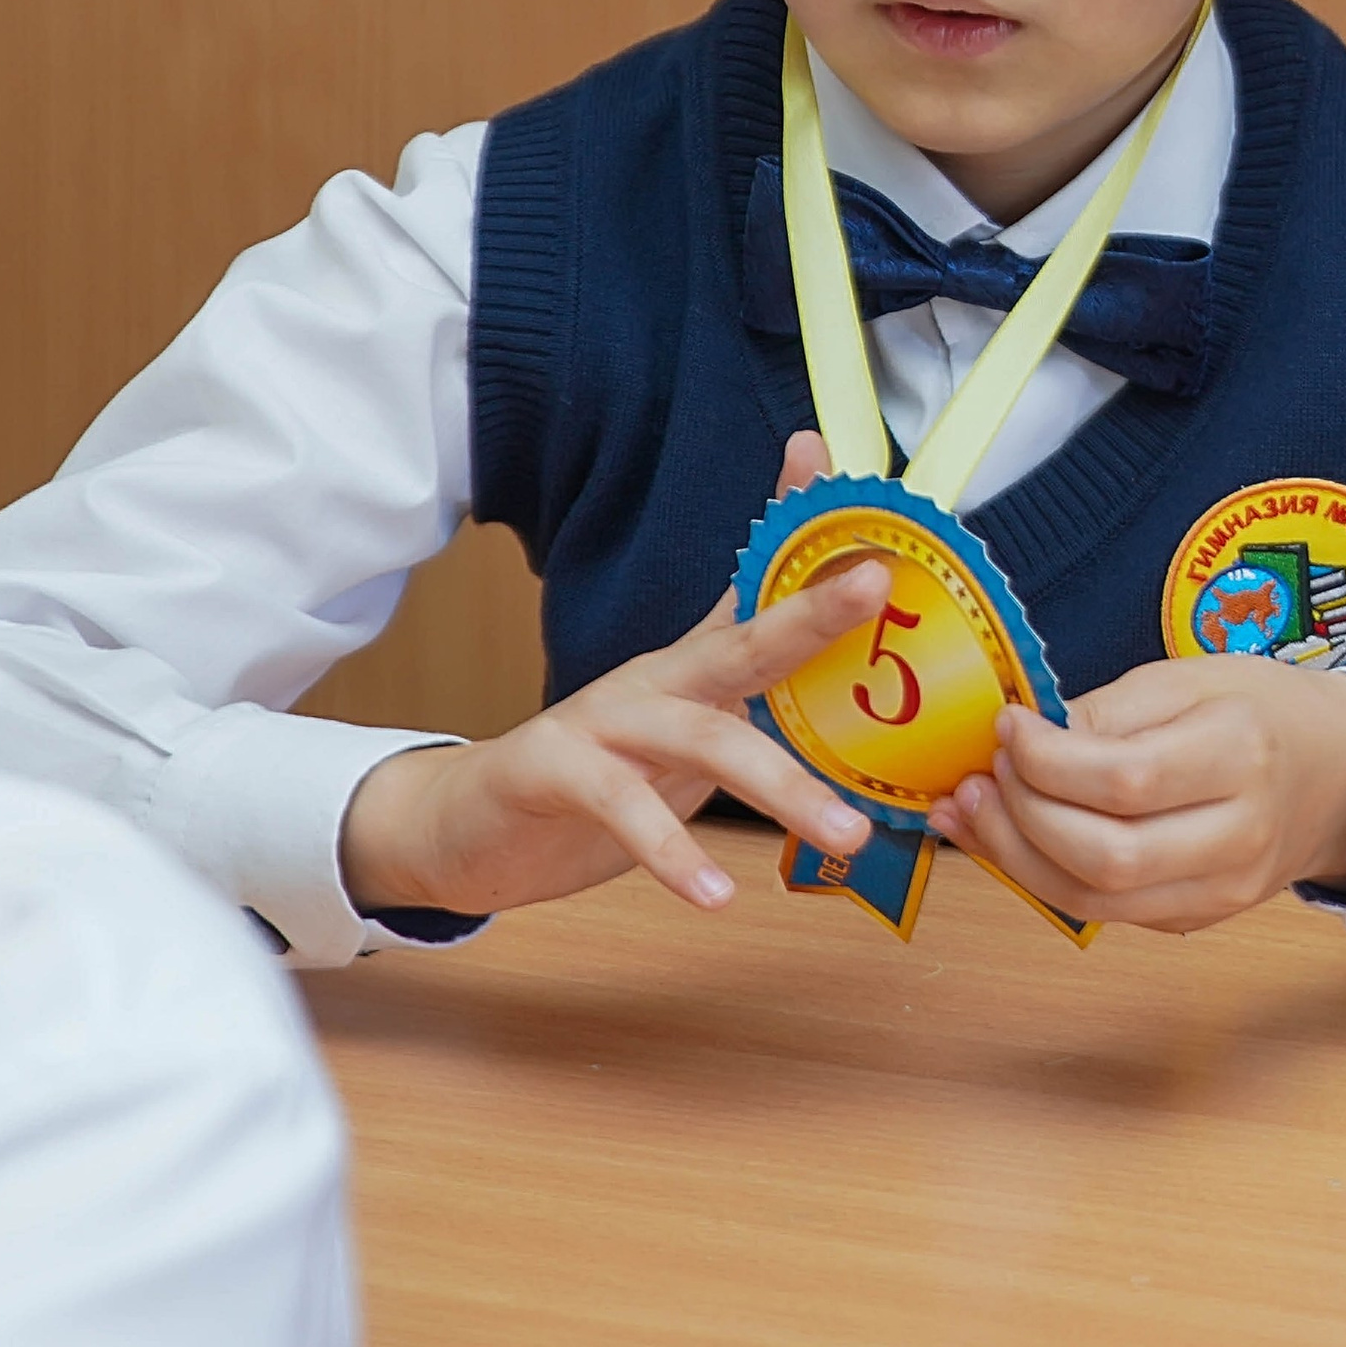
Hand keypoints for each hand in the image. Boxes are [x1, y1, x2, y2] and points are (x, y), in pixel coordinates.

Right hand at [339, 432, 880, 920]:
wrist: (471, 824)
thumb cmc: (598, 776)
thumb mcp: (681, 730)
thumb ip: (744, 696)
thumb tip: (823, 666)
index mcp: (692, 668)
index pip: (752, 585)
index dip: (789, 516)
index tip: (822, 453)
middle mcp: (655, 680)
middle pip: (739, 639)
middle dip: (809, 608)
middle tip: (875, 587)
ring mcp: (603, 721)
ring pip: (702, 738)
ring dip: (781, 785)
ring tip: (848, 831)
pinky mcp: (556, 772)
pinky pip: (625, 809)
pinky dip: (673, 853)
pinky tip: (715, 894)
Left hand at [926, 654, 1345, 933]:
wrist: (1342, 776)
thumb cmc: (1262, 711)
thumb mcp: (1193, 677)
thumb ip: (1112, 709)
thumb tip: (1026, 739)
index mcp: (1241, 755)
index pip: (1125, 779)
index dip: (1047, 760)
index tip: (1006, 726)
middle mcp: (1238, 836)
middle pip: (1106, 856)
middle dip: (1021, 819)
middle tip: (979, 775)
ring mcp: (1222, 891)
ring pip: (1096, 901)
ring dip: (1016, 859)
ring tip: (972, 812)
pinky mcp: (1198, 920)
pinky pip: (1107, 912)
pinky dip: (1045, 878)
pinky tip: (1009, 840)